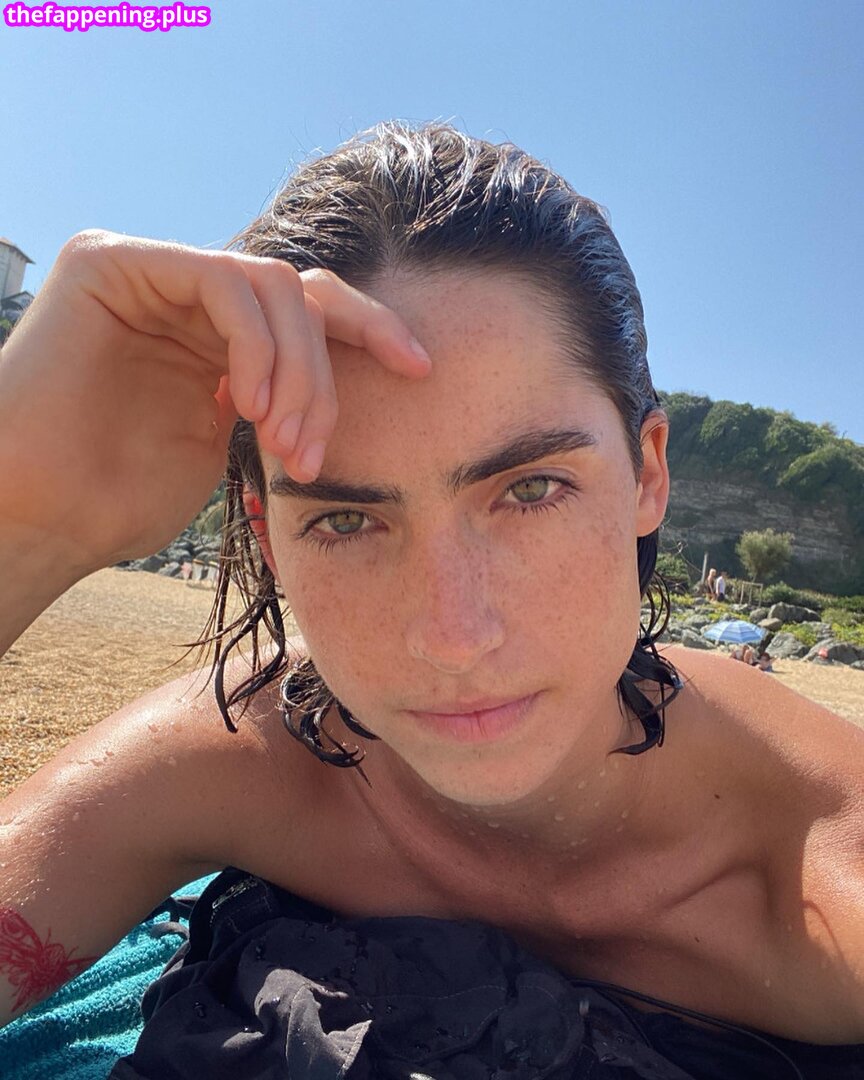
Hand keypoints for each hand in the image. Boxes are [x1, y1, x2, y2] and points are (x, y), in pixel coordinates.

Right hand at [0, 229, 429, 575]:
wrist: (43, 516)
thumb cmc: (122, 496)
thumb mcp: (225, 443)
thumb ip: (272, 399)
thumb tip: (335, 390)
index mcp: (215, 330)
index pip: (309, 308)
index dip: (371, 329)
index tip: (420, 370)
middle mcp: (186, 291)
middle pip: (299, 294)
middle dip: (327, 375)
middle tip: (312, 453)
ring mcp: (150, 270)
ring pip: (269, 286)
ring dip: (295, 369)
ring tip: (281, 442)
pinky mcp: (112, 261)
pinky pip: (220, 281)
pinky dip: (253, 343)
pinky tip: (249, 406)